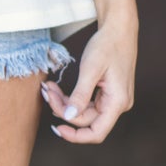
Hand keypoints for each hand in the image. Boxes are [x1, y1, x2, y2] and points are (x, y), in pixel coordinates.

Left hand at [40, 20, 135, 144]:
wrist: (119, 28)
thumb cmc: (107, 45)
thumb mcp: (90, 69)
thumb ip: (80, 95)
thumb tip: (69, 117)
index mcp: (118, 102)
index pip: (96, 132)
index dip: (76, 136)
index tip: (57, 128)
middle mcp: (118, 104)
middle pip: (86, 120)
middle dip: (63, 109)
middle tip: (46, 91)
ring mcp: (113, 100)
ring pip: (84, 112)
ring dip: (64, 103)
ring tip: (48, 87)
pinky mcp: (107, 94)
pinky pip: (86, 103)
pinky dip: (71, 97)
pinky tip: (57, 89)